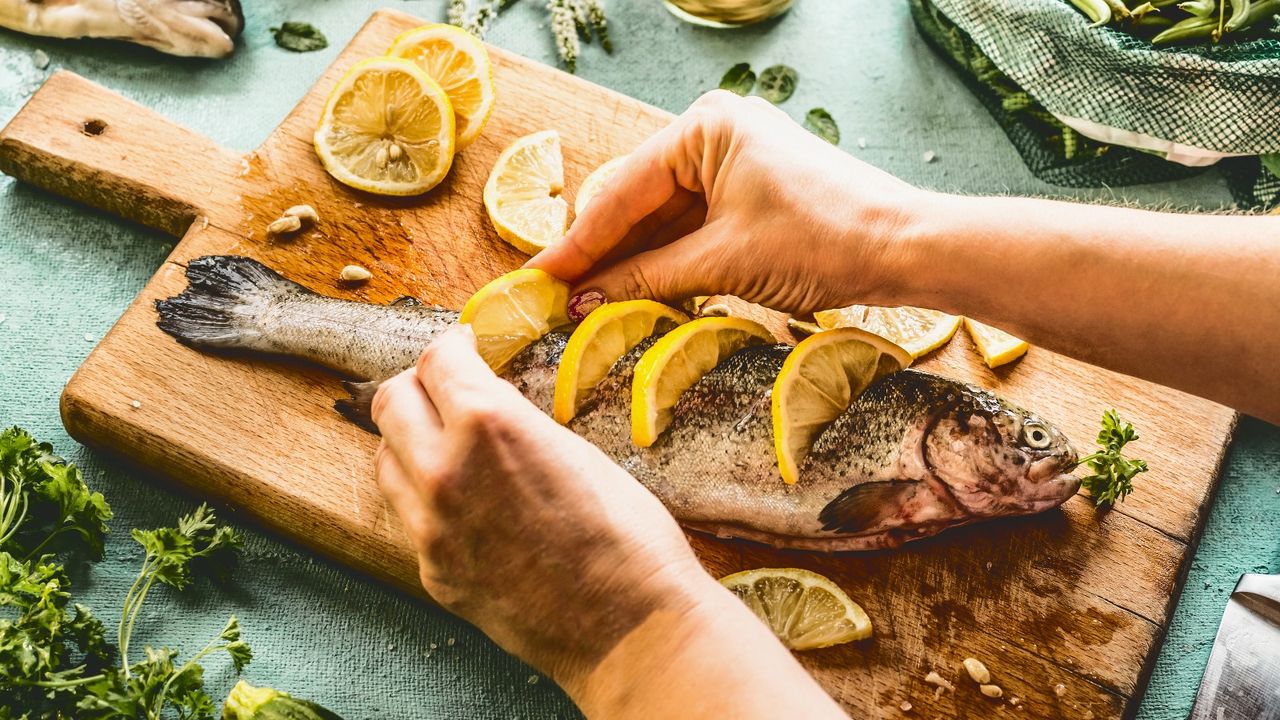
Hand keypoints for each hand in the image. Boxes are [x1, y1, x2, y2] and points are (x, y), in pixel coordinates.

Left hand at [370, 325, 713, 690]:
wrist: (630, 629)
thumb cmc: (628, 537)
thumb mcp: (574, 450)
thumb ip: (515, 420)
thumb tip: (487, 401)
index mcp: (486, 424)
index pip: (436, 359)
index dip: (452, 345)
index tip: (463, 347)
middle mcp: (442, 470)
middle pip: (390, 402)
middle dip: (418, 385)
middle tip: (447, 387)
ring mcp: (430, 527)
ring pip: (385, 459)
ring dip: (410, 440)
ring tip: (449, 443)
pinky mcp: (433, 571)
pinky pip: (408, 515)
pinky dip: (425, 495)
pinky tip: (465, 500)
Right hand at [527, 89, 922, 314]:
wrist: (906, 248)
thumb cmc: (823, 239)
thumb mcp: (724, 261)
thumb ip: (648, 279)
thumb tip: (584, 301)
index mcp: (703, 128)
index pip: (621, 193)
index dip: (577, 245)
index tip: (535, 282)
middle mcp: (713, 136)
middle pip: (636, 204)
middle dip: (600, 256)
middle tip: (553, 302)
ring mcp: (732, 165)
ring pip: (662, 222)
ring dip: (630, 266)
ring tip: (583, 308)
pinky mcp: (749, 195)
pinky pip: (692, 230)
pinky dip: (666, 265)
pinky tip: (633, 296)